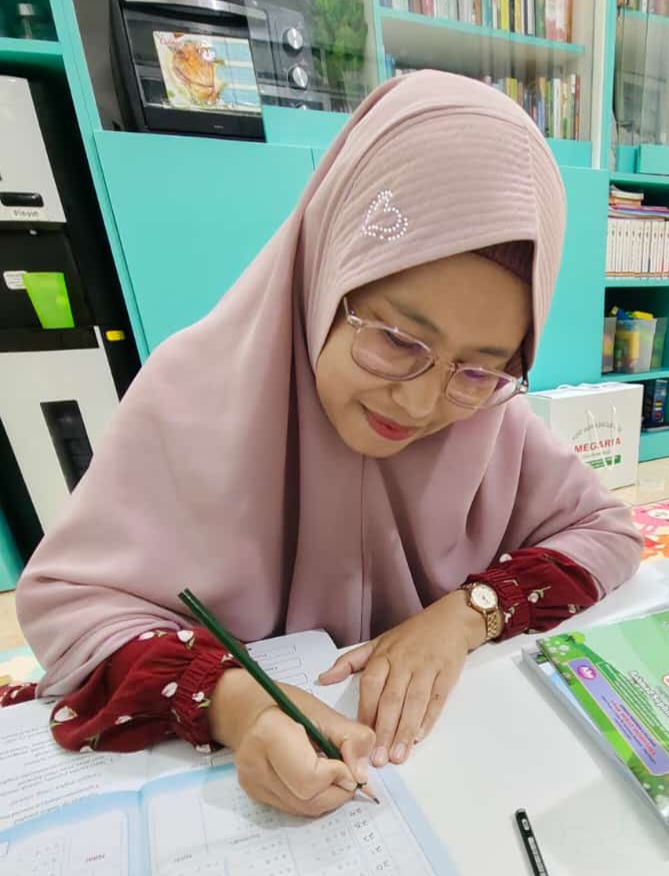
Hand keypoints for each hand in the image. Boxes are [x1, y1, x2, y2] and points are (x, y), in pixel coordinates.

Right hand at [208, 669, 374, 816]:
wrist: (254, 710)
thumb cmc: (288, 706)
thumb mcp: (326, 712)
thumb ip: (352, 738)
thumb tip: (361, 774)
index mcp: (270, 732)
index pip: (310, 778)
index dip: (338, 775)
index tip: (347, 763)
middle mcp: (254, 762)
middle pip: (308, 800)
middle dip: (337, 790)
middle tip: (345, 771)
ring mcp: (252, 781)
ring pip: (304, 809)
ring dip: (327, 796)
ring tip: (329, 771)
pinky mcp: (255, 793)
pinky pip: (295, 808)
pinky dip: (313, 798)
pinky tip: (313, 776)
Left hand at [319, 591, 490, 767]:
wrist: (449, 620)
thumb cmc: (410, 635)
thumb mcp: (377, 643)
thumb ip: (349, 662)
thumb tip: (323, 678)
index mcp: (384, 655)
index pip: (371, 686)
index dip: (366, 712)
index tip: (359, 737)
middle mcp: (404, 662)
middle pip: (392, 699)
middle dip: (384, 730)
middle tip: (378, 757)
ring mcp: (426, 668)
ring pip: (414, 702)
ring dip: (405, 731)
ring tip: (398, 755)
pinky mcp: (447, 674)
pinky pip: (436, 699)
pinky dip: (428, 719)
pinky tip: (419, 737)